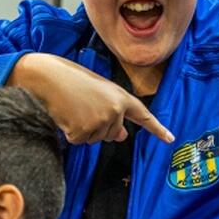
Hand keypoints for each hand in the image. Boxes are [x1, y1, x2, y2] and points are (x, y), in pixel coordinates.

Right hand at [9, 53, 173, 144]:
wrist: (49, 77)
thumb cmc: (72, 80)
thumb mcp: (98, 93)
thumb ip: (113, 112)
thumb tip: (122, 137)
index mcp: (121, 96)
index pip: (143, 115)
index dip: (157, 128)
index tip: (170, 139)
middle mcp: (115, 110)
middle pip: (112, 134)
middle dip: (98, 126)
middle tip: (83, 106)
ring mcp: (100, 122)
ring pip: (95, 139)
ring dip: (83, 128)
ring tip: (74, 108)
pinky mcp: (83, 131)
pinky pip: (79, 141)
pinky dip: (71, 132)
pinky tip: (66, 116)